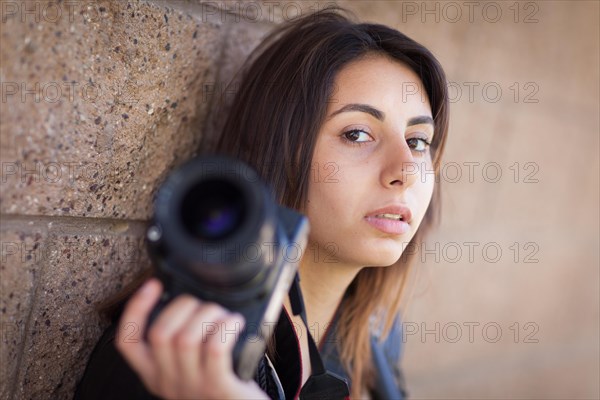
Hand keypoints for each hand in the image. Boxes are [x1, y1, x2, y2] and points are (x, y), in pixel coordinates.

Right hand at [115, 278, 268, 398]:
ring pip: (185, 338)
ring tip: (224, 316)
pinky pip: (215, 349)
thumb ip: (182, 341)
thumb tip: (187, 300)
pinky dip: (226, 327)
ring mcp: (192, 387)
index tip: (153, 285)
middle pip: (159, 333)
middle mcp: (168, 382)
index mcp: (155, 374)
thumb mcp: (190, 366)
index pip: (127, 341)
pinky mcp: (219, 388)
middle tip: (204, 305)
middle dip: (183, 306)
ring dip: (208, 315)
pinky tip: (235, 323)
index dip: (135, 309)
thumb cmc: (221, 384)